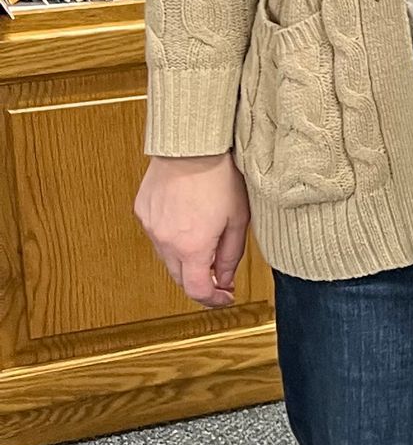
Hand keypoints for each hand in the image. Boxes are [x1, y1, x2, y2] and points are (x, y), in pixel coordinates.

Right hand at [135, 152, 251, 306]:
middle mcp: (166, 241)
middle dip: (200, 280)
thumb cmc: (219, 176)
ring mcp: (151, 226)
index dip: (212, 300)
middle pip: (180, 278)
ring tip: (204, 238)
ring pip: (166, 257)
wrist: (192, 145)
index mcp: (192, 247)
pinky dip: (171, 237)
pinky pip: (157, 234)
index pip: (197, 291)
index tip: (224, 297)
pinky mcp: (142, 211)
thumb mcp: (237, 220)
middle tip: (218, 273)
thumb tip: (225, 279)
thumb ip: (231, 255)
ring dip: (185, 258)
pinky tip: (186, 220)